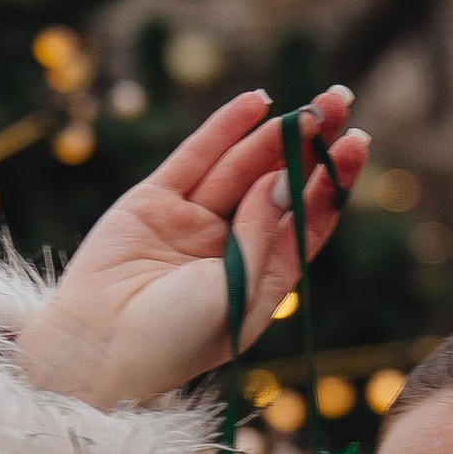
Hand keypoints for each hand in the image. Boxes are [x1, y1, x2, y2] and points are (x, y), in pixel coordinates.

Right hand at [14, 85, 366, 408]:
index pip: (307, 220)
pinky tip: (255, 104)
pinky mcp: (153, 203)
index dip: (331, 182)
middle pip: (280, 184)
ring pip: (242, 167)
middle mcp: (232, 247)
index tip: (354, 144)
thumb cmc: (174, 340)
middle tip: (339, 101)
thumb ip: (260, 236)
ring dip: (274, 132)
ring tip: (309, 104)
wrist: (98, 352)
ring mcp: (193, 222)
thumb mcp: (235, 293)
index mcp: (263, 279)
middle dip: (310, 144)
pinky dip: (224, 129)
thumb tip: (281, 178)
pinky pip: (196, 159)